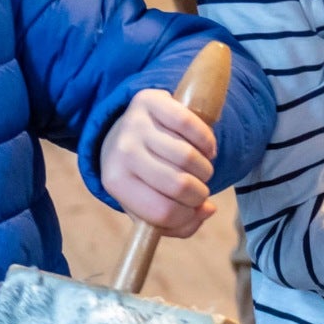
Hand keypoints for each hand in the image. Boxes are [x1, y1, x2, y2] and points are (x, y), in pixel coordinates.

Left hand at [101, 86, 219, 234]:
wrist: (124, 131)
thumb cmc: (142, 175)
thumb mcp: (149, 204)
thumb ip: (178, 223)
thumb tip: (207, 210)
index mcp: (116, 183)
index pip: (163, 211)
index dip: (188, 216)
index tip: (194, 209)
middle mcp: (122, 152)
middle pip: (179, 184)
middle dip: (200, 193)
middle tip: (200, 189)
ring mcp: (135, 124)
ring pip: (188, 156)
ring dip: (206, 169)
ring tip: (202, 169)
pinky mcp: (151, 100)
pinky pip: (190, 124)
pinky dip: (207, 142)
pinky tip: (206, 149)